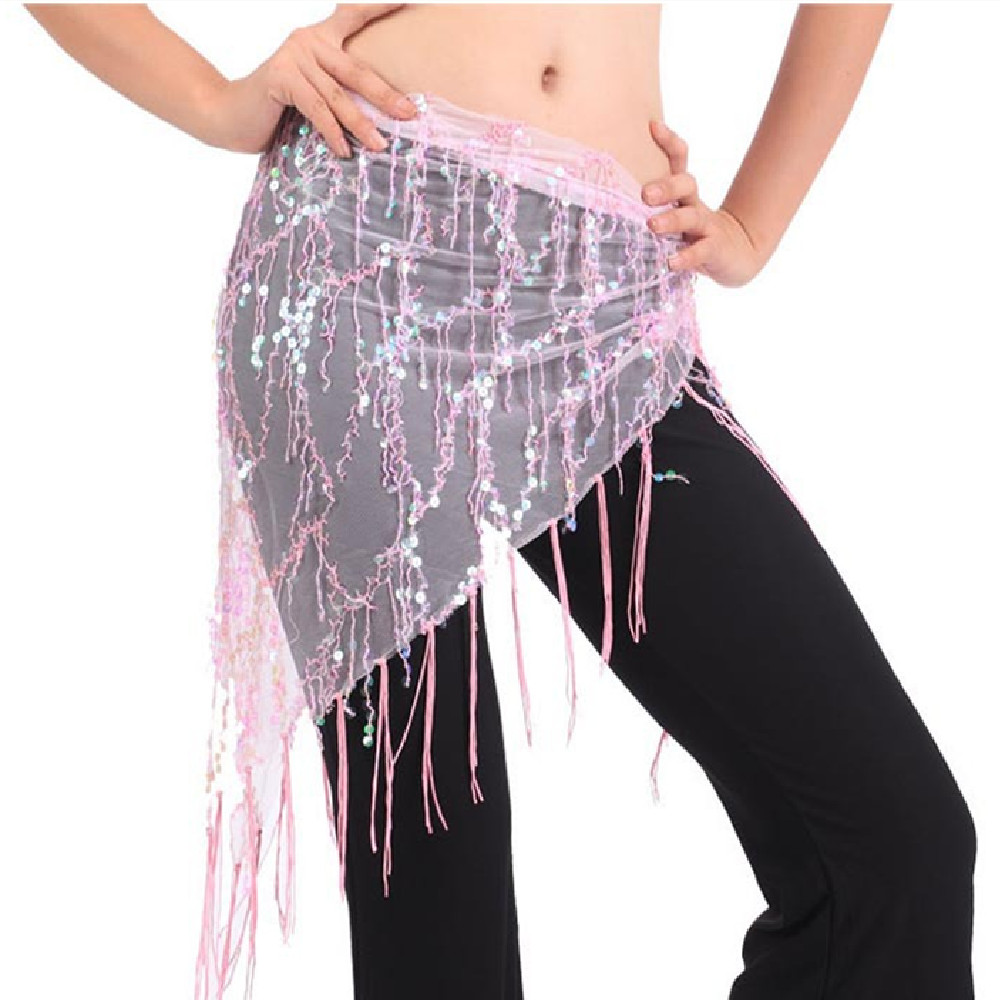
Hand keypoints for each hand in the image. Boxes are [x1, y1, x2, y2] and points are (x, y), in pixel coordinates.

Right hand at [202, 4, 416, 155]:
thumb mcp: (312, 96)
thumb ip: (337, 94)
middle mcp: (308, 40)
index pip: (353, 16)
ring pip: (338, 96)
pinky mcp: (281, 77)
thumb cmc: (276, 110)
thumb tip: (380, 120)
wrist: (229, 115)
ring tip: (380, 145)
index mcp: (319, 39)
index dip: (380, 8)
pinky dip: (332, 133)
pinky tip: (344, 151)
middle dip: (386, 95)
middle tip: (410, 114)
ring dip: (362, 124)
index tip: (408, 2)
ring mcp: (294, 56)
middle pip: (357, 71)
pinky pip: (316, 109)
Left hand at [642, 120, 765, 287]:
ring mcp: (706, 227)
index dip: (669, 141)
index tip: (652, 126)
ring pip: (691, 217)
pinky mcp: (713, 251)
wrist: (735, 255)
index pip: (679, 160)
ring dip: (672, 220)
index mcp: (683, 193)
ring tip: (653, 225)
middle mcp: (694, 204)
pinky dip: (686, 257)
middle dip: (666, 186)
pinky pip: (700, 252)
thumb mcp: (673, 215)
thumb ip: (649, 207)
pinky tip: (671, 262)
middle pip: (686, 184)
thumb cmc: (691, 234)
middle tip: (645, 194)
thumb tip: (605, 199)